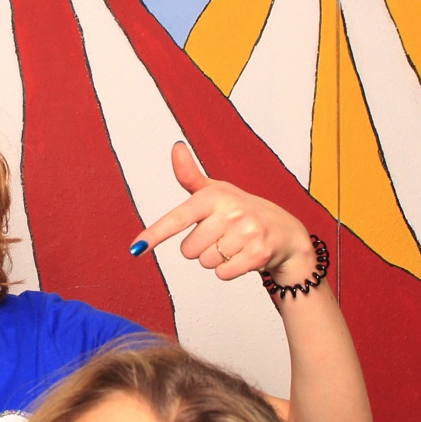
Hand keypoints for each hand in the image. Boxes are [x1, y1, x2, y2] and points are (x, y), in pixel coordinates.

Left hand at [129, 142, 314, 281]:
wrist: (284, 232)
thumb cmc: (241, 210)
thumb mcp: (216, 191)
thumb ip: (190, 175)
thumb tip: (176, 147)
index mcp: (215, 196)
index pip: (178, 218)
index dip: (155, 234)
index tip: (136, 248)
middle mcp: (232, 212)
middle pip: (188, 250)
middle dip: (199, 248)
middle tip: (219, 236)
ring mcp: (247, 233)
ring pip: (206, 262)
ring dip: (215, 259)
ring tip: (233, 245)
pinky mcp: (258, 254)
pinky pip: (223, 274)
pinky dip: (228, 270)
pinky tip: (241, 256)